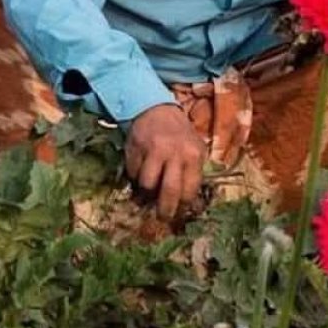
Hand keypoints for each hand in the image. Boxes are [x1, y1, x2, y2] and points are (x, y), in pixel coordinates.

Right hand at [125, 102, 208, 219]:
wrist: (155, 109)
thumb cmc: (178, 134)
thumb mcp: (194, 147)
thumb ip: (192, 172)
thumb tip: (185, 204)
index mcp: (193, 155)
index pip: (189, 190)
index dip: (182, 205)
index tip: (178, 211)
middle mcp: (174, 152)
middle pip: (168, 191)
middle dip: (164, 210)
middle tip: (162, 217)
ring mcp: (153, 150)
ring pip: (147, 184)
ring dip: (146, 190)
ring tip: (149, 187)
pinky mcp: (135, 147)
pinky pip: (133, 172)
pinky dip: (135, 176)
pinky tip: (140, 169)